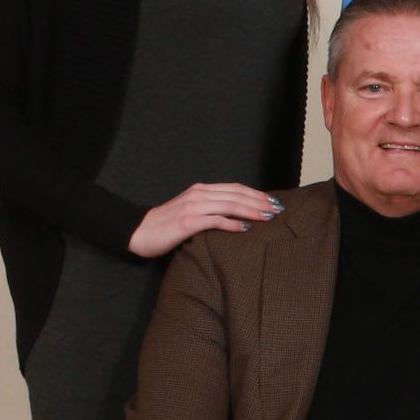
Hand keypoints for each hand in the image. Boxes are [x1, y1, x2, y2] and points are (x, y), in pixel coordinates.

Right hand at [129, 183, 282, 257]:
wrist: (141, 231)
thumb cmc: (168, 225)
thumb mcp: (192, 211)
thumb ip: (211, 209)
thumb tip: (237, 216)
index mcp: (201, 190)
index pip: (235, 188)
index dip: (255, 193)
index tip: (273, 200)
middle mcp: (199, 194)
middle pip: (236, 194)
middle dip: (259, 201)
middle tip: (278, 208)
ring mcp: (193, 207)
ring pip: (229, 205)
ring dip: (251, 210)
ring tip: (268, 216)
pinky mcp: (188, 221)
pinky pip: (215, 220)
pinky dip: (232, 224)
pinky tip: (245, 228)